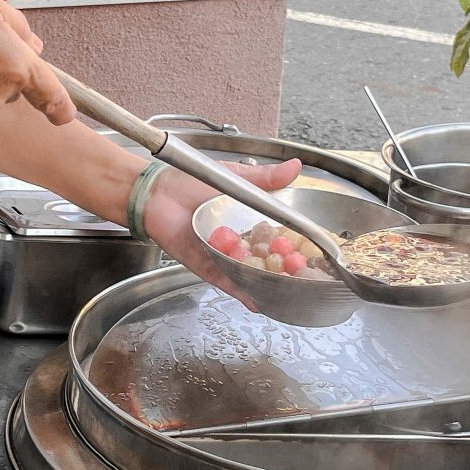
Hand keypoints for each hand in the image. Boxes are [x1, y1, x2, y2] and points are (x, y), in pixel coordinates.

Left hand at [141, 159, 301, 310]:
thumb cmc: (189, 181)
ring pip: (248, 274)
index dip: (294, 245)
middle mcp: (237, 241)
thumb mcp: (235, 176)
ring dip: (267, 284)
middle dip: (285, 270)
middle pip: (265, 259)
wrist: (156, 193)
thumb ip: (265, 179)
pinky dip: (240, 291)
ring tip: (289, 294)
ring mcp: (222, 255)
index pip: (275, 236)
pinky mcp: (205, 266)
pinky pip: (225, 280)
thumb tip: (296, 168)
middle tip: (307, 278)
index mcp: (246, 220)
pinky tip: (257, 301)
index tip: (314, 253)